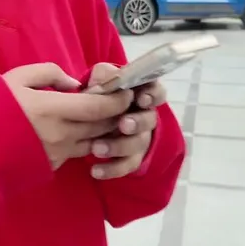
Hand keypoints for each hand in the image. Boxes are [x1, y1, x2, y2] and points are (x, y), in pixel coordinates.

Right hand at [2, 63, 134, 170]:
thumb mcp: (17, 78)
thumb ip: (49, 74)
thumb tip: (74, 83)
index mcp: (52, 109)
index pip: (99, 107)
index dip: (118, 99)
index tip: (125, 89)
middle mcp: (60, 134)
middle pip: (103, 126)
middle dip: (117, 113)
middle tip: (121, 99)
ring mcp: (58, 153)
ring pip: (95, 140)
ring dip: (105, 128)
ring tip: (103, 113)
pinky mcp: (54, 164)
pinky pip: (79, 150)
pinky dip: (87, 139)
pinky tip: (81, 128)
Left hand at [84, 63, 167, 179]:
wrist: (86, 115)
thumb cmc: (100, 91)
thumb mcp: (101, 78)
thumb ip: (106, 75)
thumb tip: (111, 78)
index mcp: (142, 93)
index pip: (157, 92)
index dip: (153, 95)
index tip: (142, 99)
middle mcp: (145, 116)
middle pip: (149, 120)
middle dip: (137, 123)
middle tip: (123, 125)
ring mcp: (139, 138)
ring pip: (138, 144)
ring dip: (119, 146)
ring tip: (97, 148)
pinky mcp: (130, 156)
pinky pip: (126, 165)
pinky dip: (111, 169)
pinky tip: (95, 170)